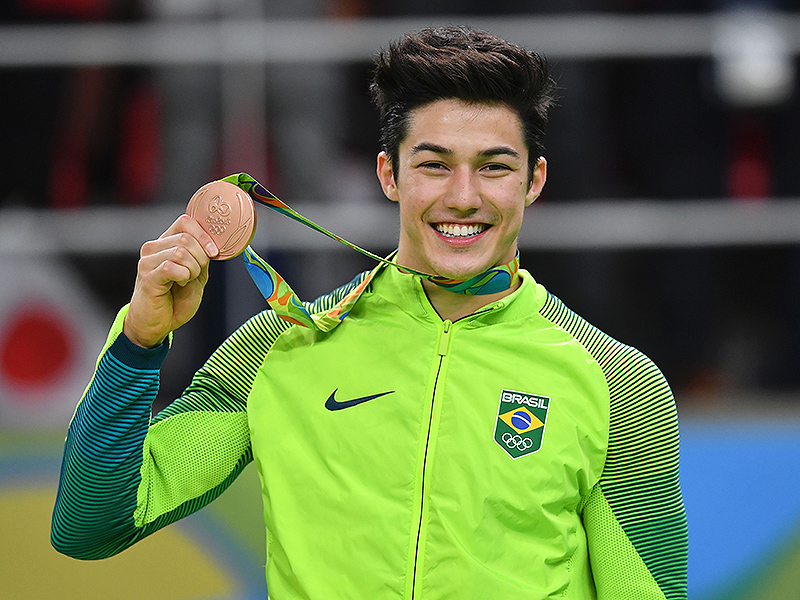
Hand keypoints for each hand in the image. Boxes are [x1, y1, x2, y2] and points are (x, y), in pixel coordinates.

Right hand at [123, 215, 218, 347]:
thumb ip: (203, 257)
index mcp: (166, 243)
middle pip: (187, 238)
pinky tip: (180, 284)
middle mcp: (154, 247)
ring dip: (193, 269)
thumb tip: (214, 243)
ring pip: (181, 251)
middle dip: (201, 257)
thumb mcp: (196, 275)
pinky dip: (184, 276)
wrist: (158, 324)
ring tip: (187, 280)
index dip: (204, 235)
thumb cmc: (175, 300)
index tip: (214, 253)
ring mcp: (148, 261)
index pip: (185, 222)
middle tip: (196, 274)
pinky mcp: (147, 276)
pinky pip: (172, 267)